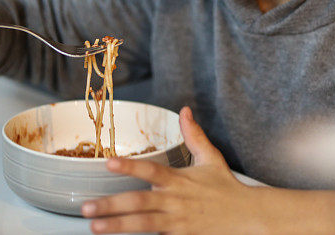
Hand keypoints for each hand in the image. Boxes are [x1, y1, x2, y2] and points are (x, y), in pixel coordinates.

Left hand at [82, 106, 265, 233]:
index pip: (151, 170)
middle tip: (87, 207)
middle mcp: (175, 201)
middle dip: (111, 206)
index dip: (130, 167)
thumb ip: (194, 136)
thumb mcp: (211, 158)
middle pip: (138, 203)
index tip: (109, 163)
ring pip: (142, 225)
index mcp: (179, 180)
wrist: (248, 217)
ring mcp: (177, 222)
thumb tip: (185, 111)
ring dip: (116, 226)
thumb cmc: (226, 187)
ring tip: (94, 226)